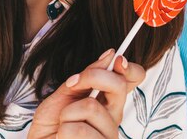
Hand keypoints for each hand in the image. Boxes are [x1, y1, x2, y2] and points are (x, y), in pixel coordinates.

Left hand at [28, 49, 145, 138]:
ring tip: (64, 126)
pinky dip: (63, 130)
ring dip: (67, 113)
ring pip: (91, 107)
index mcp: (108, 101)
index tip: (117, 60)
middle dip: (92, 76)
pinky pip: (79, 129)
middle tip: (72, 83)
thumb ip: (86, 77)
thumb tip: (109, 56)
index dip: (131, 68)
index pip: (133, 80)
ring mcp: (108, 135)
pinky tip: (64, 138)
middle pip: (118, 86)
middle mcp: (113, 117)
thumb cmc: (52, 124)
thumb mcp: (64, 93)